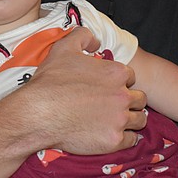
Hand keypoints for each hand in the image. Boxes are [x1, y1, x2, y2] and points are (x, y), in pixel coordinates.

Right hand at [26, 27, 146, 154]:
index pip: (131, 77)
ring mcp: (119, 119)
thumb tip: (95, 42)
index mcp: (116, 73)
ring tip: (119, 121)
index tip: (111, 88)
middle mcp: (122, 95)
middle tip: (116, 105)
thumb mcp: (64, 47)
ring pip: (139, 120)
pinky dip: (125, 138)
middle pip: (140, 98)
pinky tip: (114, 135)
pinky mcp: (113, 140)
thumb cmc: (50, 82)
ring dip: (131, 119)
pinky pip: (131, 140)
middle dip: (130, 101)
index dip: (122, 81)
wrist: (38, 114)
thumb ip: (83, 36)